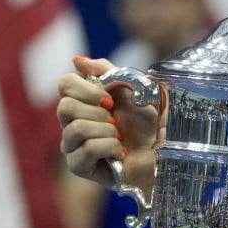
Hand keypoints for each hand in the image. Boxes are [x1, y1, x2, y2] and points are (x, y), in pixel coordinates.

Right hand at [56, 56, 158, 190]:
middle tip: (116, 121)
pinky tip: (120, 153)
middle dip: (99, 113)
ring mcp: (72, 145)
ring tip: (120, 138)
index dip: (87, 89)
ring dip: (107, 131)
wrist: (163, 154)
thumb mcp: (134, 90)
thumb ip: (108, 72)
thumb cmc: (149, 125)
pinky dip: (110, 148)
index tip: (109, 99)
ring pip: (75, 129)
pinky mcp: (79, 166)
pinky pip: (87, 149)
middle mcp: (71, 122)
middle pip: (64, 107)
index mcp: (83, 101)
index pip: (64, 84)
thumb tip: (78, 60)